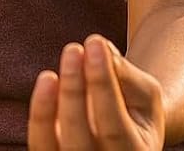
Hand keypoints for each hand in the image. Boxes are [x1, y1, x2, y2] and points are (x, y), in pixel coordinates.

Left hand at [28, 34, 165, 149]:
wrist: (124, 131)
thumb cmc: (136, 106)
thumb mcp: (144, 91)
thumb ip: (125, 74)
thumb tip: (99, 48)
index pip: (113, 125)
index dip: (102, 84)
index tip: (96, 44)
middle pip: (79, 139)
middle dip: (73, 92)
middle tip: (74, 48)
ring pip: (50, 146)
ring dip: (46, 109)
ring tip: (50, 75)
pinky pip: (39, 140)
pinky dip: (39, 114)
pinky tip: (47, 82)